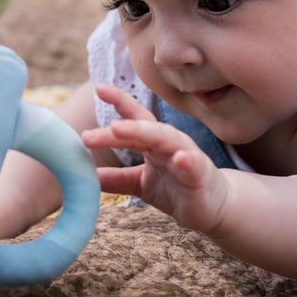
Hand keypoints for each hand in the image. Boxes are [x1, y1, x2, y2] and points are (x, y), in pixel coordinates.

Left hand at [83, 84, 230, 234]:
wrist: (213, 208)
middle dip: (121, 126)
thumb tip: (84, 175)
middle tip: (93, 132)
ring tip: (120, 128)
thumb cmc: (177, 189)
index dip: (120, 101)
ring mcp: (186, 156)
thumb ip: (116, 179)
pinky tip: (179, 157)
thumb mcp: (140, 184)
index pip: (135, 117)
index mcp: (153, 142)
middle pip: (144, 128)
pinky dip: (187, 160)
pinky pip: (193, 165)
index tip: (99, 88)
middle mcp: (169, 143)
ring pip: (166, 139)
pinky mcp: (200, 176)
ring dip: (144, 132)